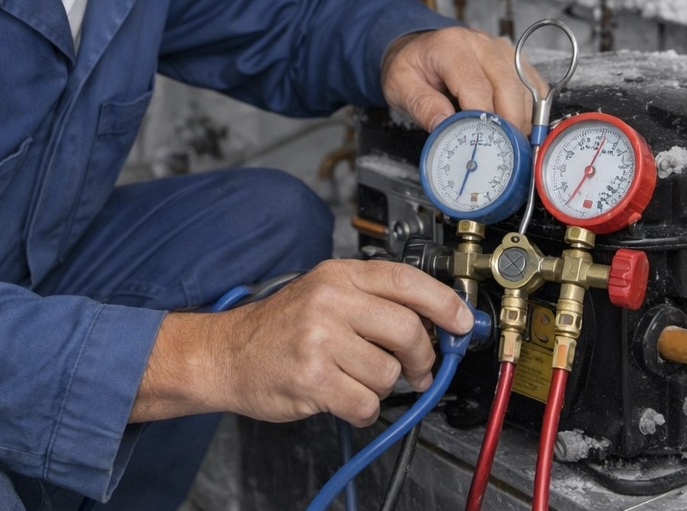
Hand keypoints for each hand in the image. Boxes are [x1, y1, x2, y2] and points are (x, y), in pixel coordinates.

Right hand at [131, 260, 472, 426]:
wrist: (225, 354)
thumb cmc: (279, 328)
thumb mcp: (323, 293)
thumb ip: (373, 301)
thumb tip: (435, 322)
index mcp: (337, 275)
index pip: (405, 281)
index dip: (444, 303)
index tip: (462, 322)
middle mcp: (329, 302)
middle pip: (407, 331)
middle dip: (421, 359)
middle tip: (417, 370)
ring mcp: (319, 340)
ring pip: (388, 373)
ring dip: (380, 386)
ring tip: (354, 379)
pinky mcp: (312, 379)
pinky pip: (365, 404)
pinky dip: (361, 411)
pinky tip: (343, 398)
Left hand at [380, 26, 544, 134]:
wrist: (418, 48)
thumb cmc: (411, 66)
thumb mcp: (400, 86)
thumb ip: (422, 106)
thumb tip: (445, 126)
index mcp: (451, 46)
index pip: (476, 87)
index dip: (483, 119)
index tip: (482, 143)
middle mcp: (480, 43)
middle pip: (509, 87)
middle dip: (509, 123)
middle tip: (502, 151)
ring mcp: (501, 49)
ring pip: (525, 87)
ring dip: (522, 118)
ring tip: (509, 143)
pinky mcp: (513, 59)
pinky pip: (533, 85)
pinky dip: (532, 108)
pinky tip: (519, 125)